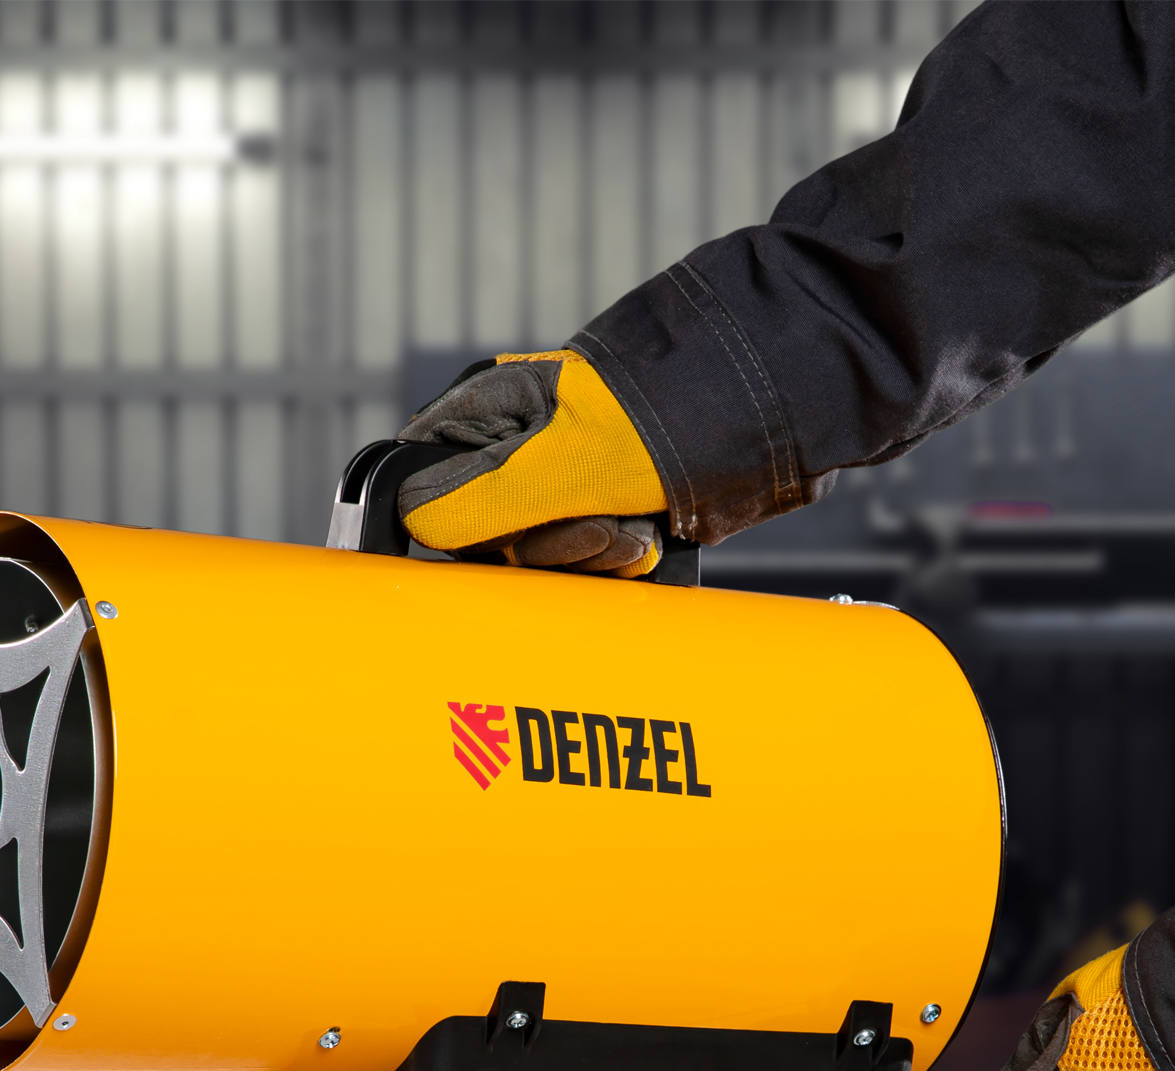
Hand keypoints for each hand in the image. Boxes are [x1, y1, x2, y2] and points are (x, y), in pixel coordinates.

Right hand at [397, 351, 667, 577]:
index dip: (457, 523)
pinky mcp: (603, 506)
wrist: (762, 414)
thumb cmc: (664, 417)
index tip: (496, 539)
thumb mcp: (565, 461)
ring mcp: (564, 478)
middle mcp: (522, 444)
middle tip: (595, 529)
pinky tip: (645, 531)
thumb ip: (482, 497)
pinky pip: (586, 557)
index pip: (430, 479)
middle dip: (547, 545)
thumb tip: (412, 518)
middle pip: (490, 533)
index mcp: (493, 410)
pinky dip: (617, 556)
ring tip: (631, 524)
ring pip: (543, 552)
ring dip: (590, 554)